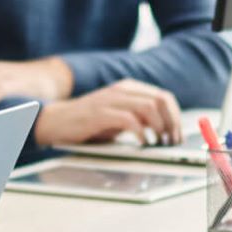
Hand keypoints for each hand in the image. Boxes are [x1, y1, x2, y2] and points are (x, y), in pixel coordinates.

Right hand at [33, 79, 183, 147]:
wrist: (55, 121)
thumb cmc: (88, 123)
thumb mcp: (118, 118)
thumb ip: (139, 118)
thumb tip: (165, 130)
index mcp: (128, 89)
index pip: (163, 97)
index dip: (176, 117)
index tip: (177, 135)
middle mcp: (121, 90)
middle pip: (160, 100)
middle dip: (172, 122)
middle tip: (172, 141)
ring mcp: (110, 100)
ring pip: (148, 107)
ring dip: (159, 127)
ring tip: (158, 142)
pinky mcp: (99, 113)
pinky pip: (129, 119)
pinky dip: (140, 132)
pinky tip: (142, 142)